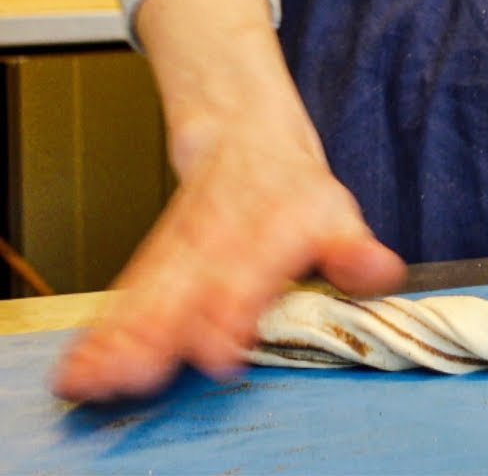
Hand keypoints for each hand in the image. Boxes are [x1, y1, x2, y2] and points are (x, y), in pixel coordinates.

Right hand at [50, 0, 404, 401]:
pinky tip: (80, 368)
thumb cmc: (296, 192)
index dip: (232, 314)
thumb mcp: (336, 211)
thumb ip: (354, 251)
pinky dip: (101, 333)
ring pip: (146, 299)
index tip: (218, 352)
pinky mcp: (153, 265)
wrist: (243, 137)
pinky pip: (125, 300)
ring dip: (120, 339)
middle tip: (134, 374)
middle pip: (183, 293)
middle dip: (157, 337)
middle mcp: (214, 247)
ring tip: (94, 378)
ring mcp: (177, 256)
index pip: (245, 278)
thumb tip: (379, 271)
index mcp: (265, 237)